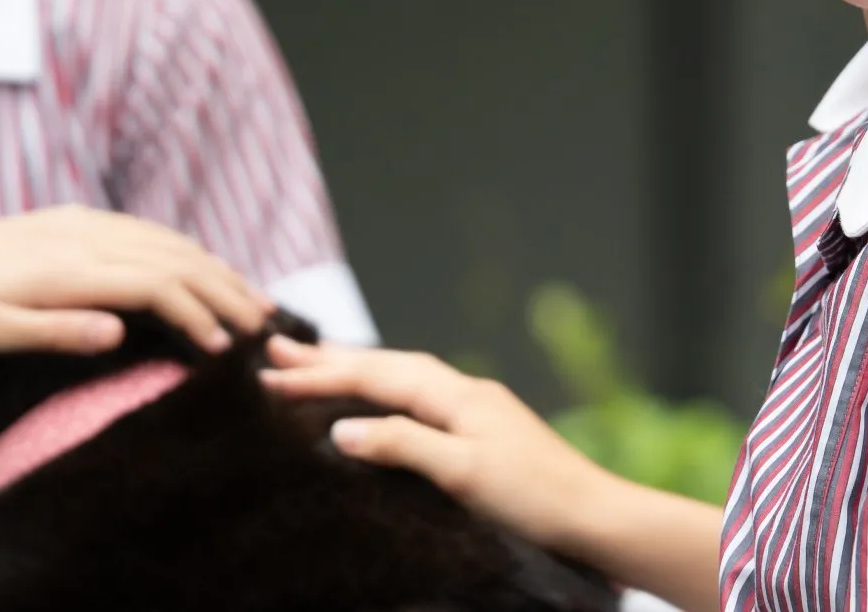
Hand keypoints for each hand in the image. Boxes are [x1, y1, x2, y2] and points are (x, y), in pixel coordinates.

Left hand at [0, 202, 271, 355]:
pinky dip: (193, 253)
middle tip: (265, 327)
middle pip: (178, 259)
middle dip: (227, 291)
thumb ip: (53, 331)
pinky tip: (210, 269)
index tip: (222, 348)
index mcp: (69, 269)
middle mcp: (89, 239)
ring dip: (220, 270)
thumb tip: (117, 334)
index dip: (197, 314)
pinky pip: (154, 233)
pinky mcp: (85, 222)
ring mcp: (90, 226)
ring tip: (254, 300)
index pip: (155, 286)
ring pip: (172, 242)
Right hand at [260, 338, 618, 555]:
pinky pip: (421, 400)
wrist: (596, 516)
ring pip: (405, 379)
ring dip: (359, 371)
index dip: (325, 375)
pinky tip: (378, 406)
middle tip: (276, 352)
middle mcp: (467, 394)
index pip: (380, 377)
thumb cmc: (535, 498)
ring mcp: (478, 411)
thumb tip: (343, 428)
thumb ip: (404, 445)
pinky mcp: (484, 434)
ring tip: (314, 366)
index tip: (271, 373)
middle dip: (333, 360)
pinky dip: (387, 394)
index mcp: (460, 396)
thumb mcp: (463, 474)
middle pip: (390, 366)